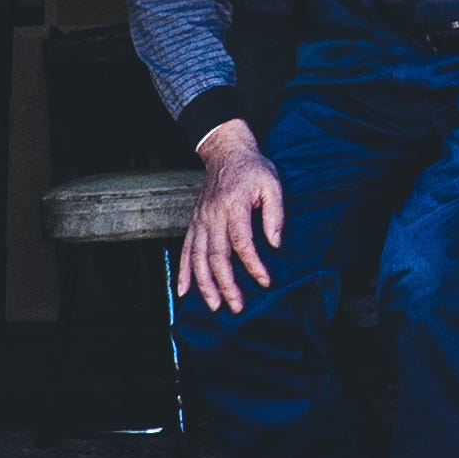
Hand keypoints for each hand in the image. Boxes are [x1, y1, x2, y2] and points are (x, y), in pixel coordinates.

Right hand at [175, 122, 285, 312]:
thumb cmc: (252, 169)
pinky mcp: (194, 223)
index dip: (253, 264)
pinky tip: (183, 291)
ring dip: (204, 284)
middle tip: (236, 306)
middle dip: (226, 284)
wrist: (226, 151)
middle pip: (216, 256)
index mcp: (233, 206)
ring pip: (197, 258)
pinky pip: (185, 250)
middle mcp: (212, 215)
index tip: (265, 281)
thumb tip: (275, 243)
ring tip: (214, 305)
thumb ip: (275, 214)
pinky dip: (183, 272)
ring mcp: (200, 220)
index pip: (241, 242)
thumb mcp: (272, 184)